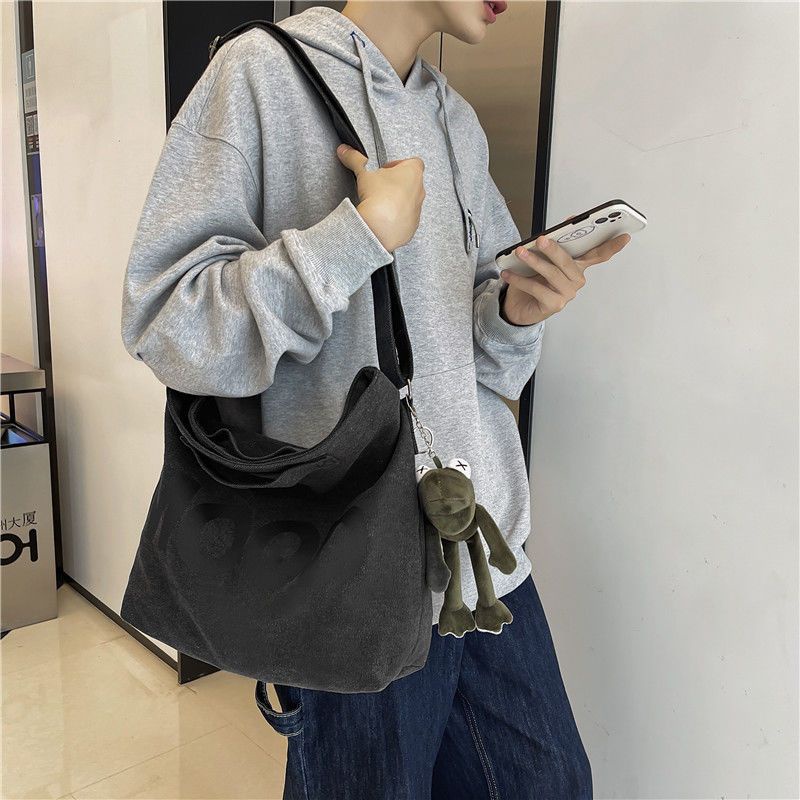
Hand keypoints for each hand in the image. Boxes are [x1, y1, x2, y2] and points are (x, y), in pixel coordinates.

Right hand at [336, 143, 425, 252]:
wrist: (380, 227)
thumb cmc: (378, 197)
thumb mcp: (363, 173)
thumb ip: (355, 159)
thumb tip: (345, 150)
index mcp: (413, 172)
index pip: (413, 162)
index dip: (399, 164)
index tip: (386, 169)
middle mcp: (420, 190)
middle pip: (412, 182)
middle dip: (397, 183)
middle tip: (382, 186)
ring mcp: (417, 209)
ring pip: (410, 201)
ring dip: (398, 201)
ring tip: (381, 204)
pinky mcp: (413, 226)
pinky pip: (407, 219)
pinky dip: (398, 218)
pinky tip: (384, 218)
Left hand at [499, 229, 630, 325]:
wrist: (518, 306)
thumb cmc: (533, 280)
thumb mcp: (543, 258)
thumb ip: (556, 241)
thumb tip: (568, 221)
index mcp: (578, 267)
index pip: (599, 254)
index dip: (612, 246)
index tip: (624, 235)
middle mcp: (576, 280)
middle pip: (569, 262)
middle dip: (554, 250)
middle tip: (541, 239)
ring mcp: (567, 294)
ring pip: (551, 274)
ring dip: (534, 262)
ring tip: (519, 253)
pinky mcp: (554, 305)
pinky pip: (537, 288)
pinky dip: (520, 279)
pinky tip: (508, 273)